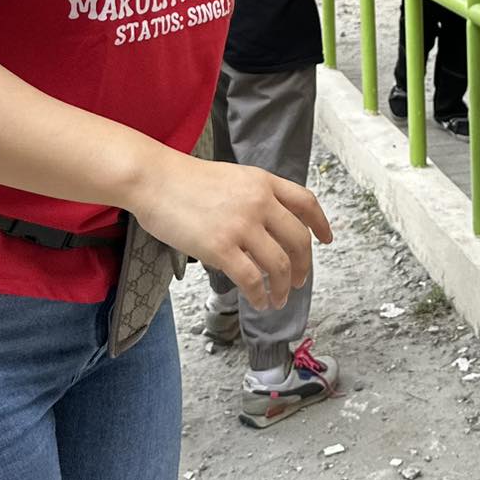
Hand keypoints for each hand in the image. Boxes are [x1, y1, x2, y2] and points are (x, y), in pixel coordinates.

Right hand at [132, 148, 332, 311]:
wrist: (153, 179)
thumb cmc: (183, 180)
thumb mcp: (231, 178)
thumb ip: (254, 197)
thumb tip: (268, 230)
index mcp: (262, 182)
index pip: (305, 202)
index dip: (320, 224)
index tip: (327, 239)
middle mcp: (259, 202)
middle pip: (298, 240)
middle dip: (303, 266)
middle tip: (299, 280)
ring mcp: (241, 225)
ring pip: (279, 265)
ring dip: (283, 287)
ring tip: (279, 299)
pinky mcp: (221, 247)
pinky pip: (252, 280)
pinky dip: (260, 296)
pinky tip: (259, 302)